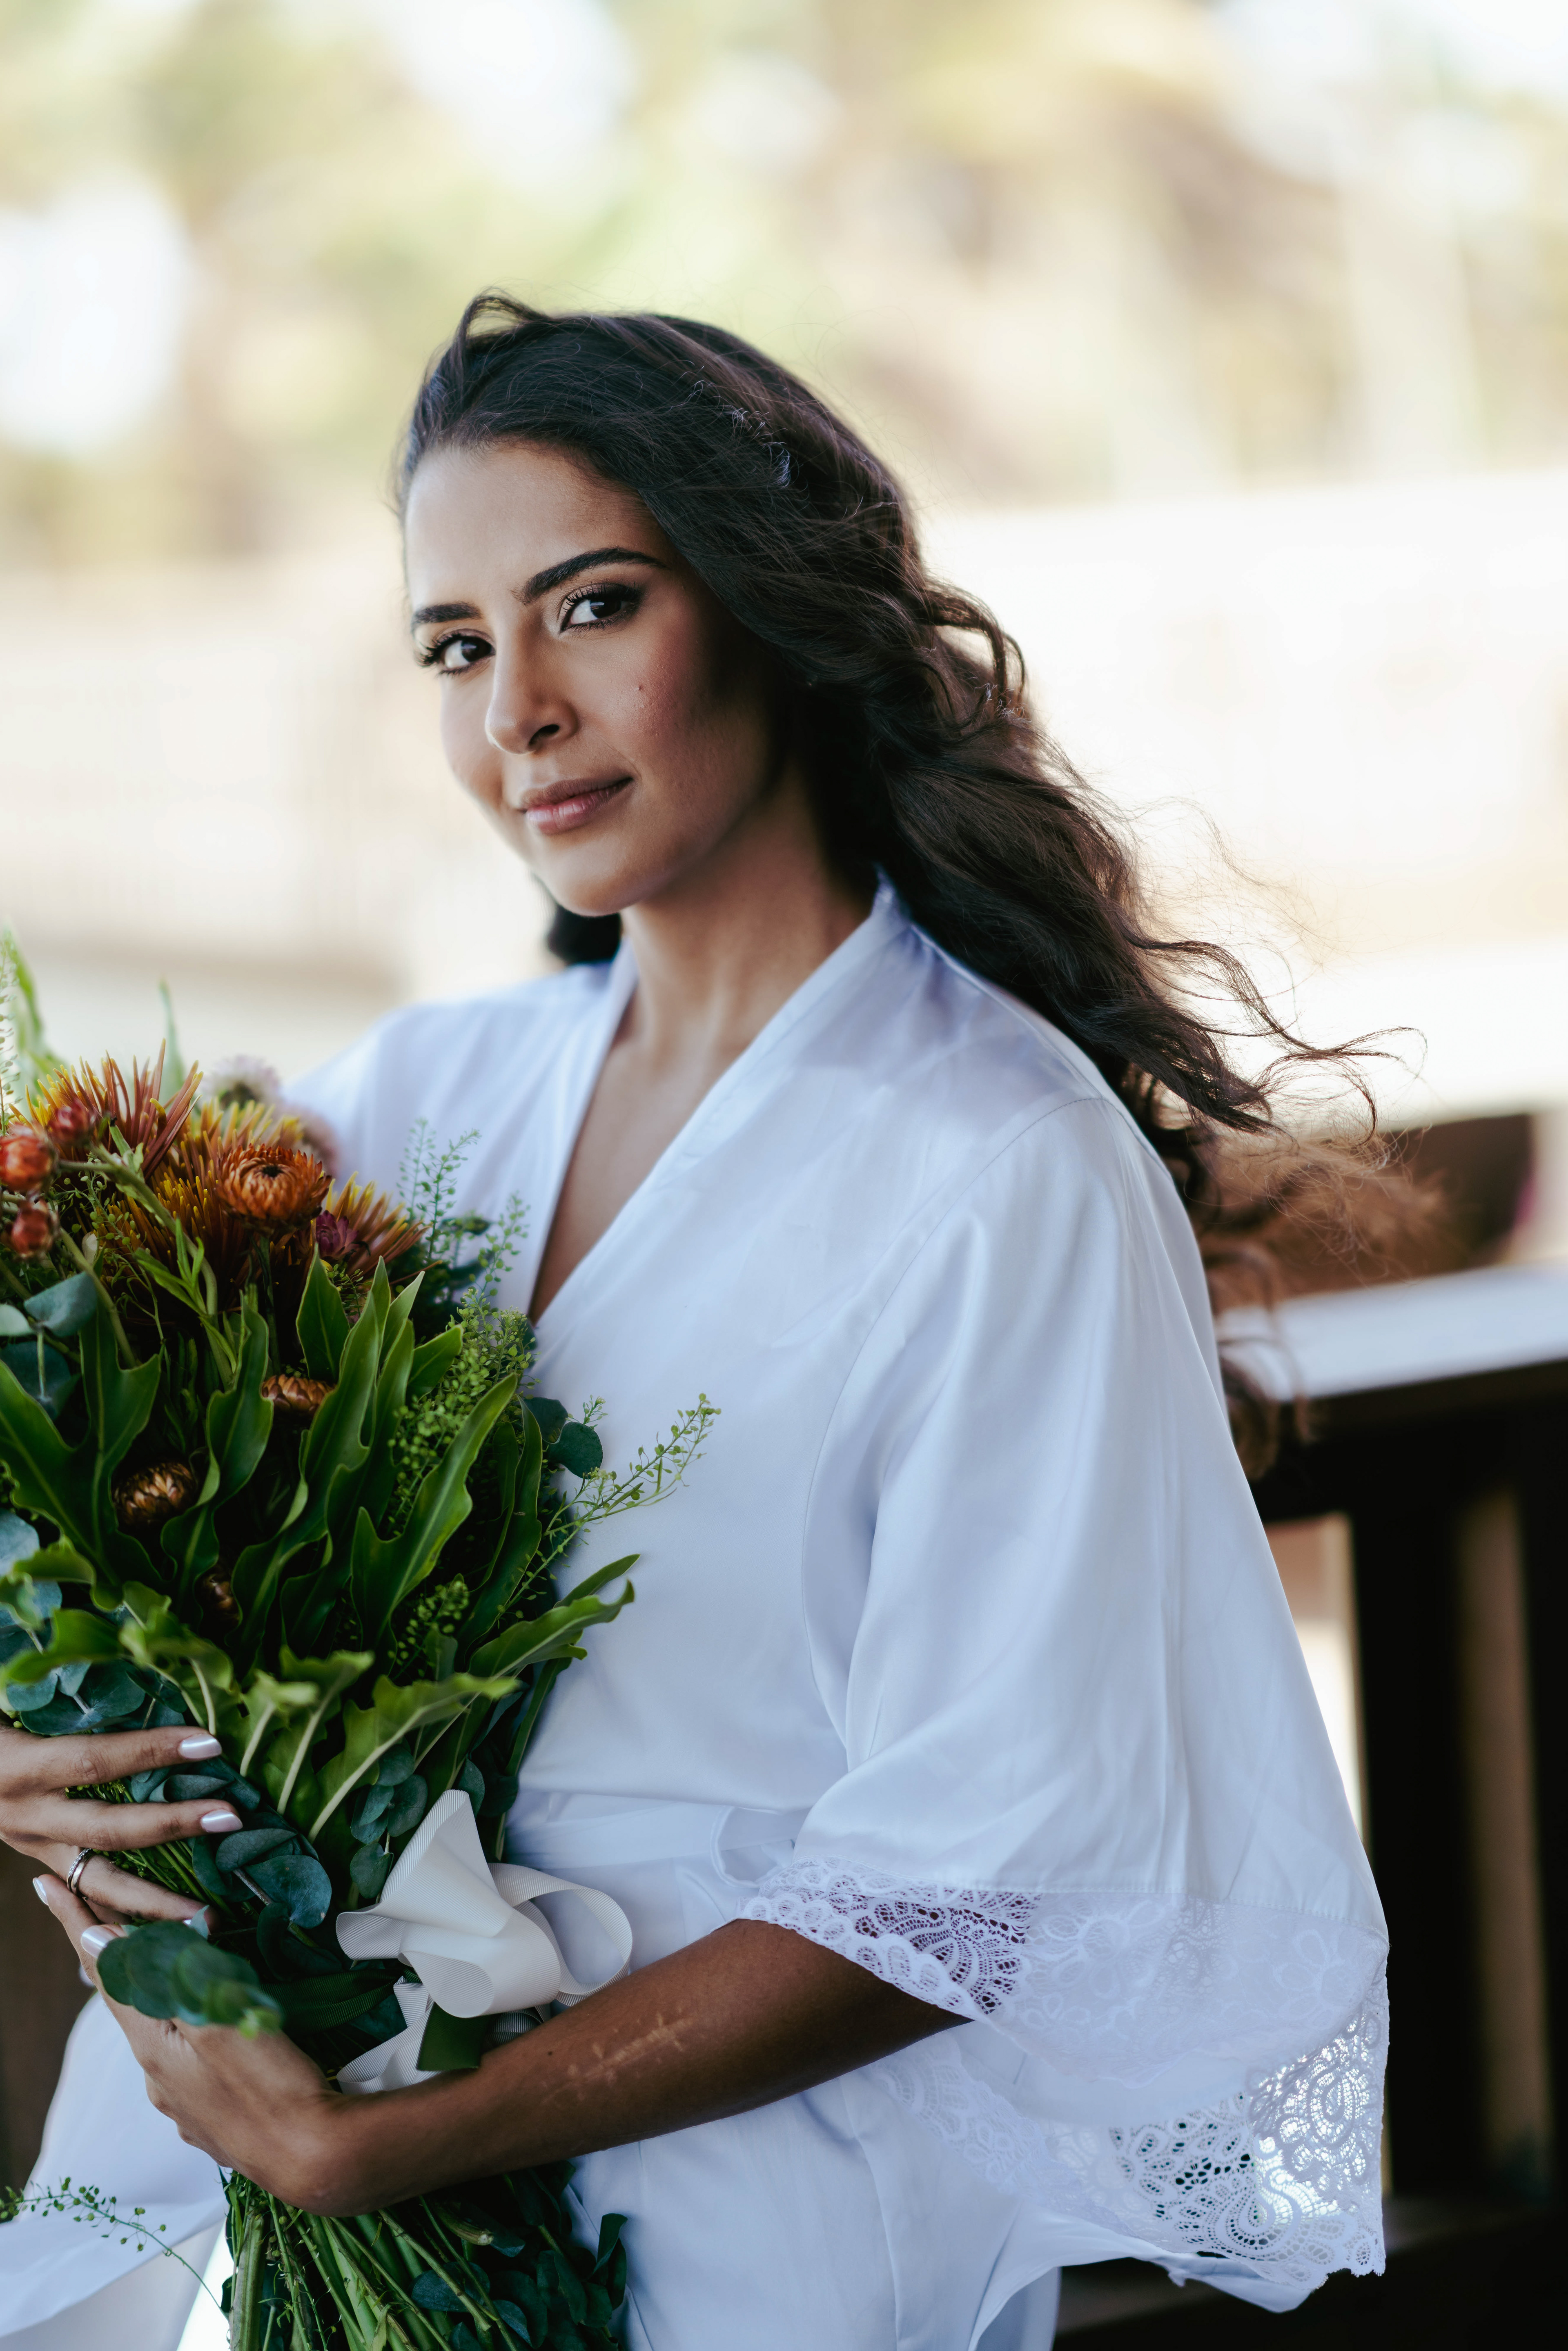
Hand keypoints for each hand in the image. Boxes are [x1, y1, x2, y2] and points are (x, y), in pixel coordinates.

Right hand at [0, 1719, 242, 1925]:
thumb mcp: (13, 1704)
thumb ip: (64, 1702)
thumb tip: (132, 1662)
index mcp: (20, 1768)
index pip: (94, 1761)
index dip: (150, 1751)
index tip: (208, 1742)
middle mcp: (27, 1816)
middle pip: (107, 1829)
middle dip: (172, 1826)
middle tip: (231, 1818)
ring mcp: (33, 1847)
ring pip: (98, 1884)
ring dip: (156, 1902)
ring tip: (210, 1916)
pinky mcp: (41, 1862)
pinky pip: (87, 1895)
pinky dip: (128, 1913)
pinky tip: (170, 1928)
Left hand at [36, 1874, 354, 2207]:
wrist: (313, 2159)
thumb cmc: (270, 2084)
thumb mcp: (215, 2021)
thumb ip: (159, 1981)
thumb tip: (100, 1942)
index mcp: (154, 2047)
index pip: (103, 1972)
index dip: (74, 1924)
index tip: (45, 1884)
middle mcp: (159, 2077)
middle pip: (128, 2001)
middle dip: (113, 1957)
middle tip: (99, 1913)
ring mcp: (185, 2102)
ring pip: (161, 2032)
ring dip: (156, 1995)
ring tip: (166, 1967)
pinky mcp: (215, 2117)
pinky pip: (189, 2061)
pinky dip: (187, 2030)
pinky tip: (210, 2031)